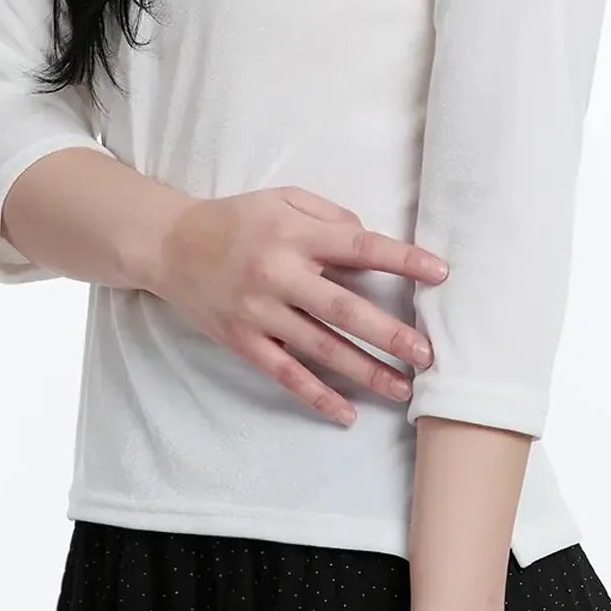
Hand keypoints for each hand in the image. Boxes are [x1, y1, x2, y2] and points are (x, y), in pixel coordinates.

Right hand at [148, 184, 448, 424]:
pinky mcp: (243, 341)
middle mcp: (279, 274)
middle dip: (389, 333)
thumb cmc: (236, 219)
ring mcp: (259, 312)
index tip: (440, 273)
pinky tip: (346, 412)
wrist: (169, 246)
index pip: (359, 247)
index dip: (402, 260)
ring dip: (364, 371)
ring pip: (320, 348)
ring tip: (403, 389)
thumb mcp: (283, 198)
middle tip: (428, 353)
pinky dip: (316, 394)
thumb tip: (370, 238)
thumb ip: (330, 214)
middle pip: (344, 308)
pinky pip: (284, 373)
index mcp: (294, 234)